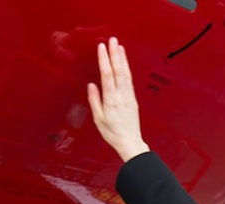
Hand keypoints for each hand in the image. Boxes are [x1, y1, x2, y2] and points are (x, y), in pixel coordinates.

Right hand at [87, 37, 150, 161]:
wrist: (130, 142)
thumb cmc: (112, 133)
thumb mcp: (98, 119)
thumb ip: (95, 101)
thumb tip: (91, 85)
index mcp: (111, 101)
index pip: (107, 76)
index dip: (104, 60)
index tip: (101, 48)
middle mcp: (121, 96)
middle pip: (118, 71)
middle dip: (115, 54)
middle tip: (112, 40)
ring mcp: (129, 96)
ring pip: (126, 74)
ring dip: (122, 59)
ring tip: (119, 46)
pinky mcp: (133, 99)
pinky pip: (130, 80)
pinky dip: (127, 68)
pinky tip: (124, 62)